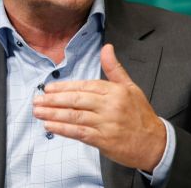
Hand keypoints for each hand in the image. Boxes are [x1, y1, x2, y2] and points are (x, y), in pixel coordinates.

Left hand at [33, 44, 166, 171]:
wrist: (154, 143)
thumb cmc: (141, 115)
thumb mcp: (131, 87)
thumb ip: (114, 68)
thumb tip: (106, 47)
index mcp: (115, 91)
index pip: (84, 86)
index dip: (64, 88)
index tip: (48, 88)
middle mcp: (109, 106)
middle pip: (76, 100)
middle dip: (53, 100)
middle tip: (37, 100)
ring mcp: (106, 124)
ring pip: (74, 116)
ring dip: (53, 114)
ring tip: (38, 112)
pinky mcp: (103, 140)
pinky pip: (79, 133)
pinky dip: (62, 129)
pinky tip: (50, 126)